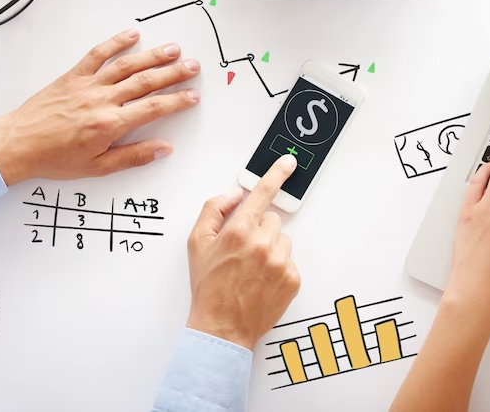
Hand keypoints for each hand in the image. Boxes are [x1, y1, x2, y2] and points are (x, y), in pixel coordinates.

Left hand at [0, 29, 199, 184]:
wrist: (17, 145)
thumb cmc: (54, 159)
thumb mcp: (97, 167)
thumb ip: (133, 156)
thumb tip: (163, 149)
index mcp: (109, 124)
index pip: (152, 109)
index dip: (176, 101)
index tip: (193, 95)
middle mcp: (101, 100)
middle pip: (145, 82)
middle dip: (173, 73)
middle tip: (193, 66)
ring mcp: (87, 85)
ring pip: (127, 66)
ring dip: (152, 56)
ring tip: (173, 50)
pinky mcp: (73, 76)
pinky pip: (98, 55)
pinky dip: (116, 43)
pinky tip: (132, 35)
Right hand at [185, 155, 300, 348]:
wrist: (222, 328)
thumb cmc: (208, 287)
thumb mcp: (197, 244)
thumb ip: (214, 210)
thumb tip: (233, 194)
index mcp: (239, 232)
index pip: (262, 194)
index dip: (276, 174)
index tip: (289, 161)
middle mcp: (262, 245)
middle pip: (271, 219)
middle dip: (259, 229)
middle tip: (243, 250)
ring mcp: (280, 263)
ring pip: (282, 240)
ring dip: (270, 248)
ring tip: (251, 268)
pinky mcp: (292, 279)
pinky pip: (289, 261)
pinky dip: (278, 267)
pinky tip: (261, 280)